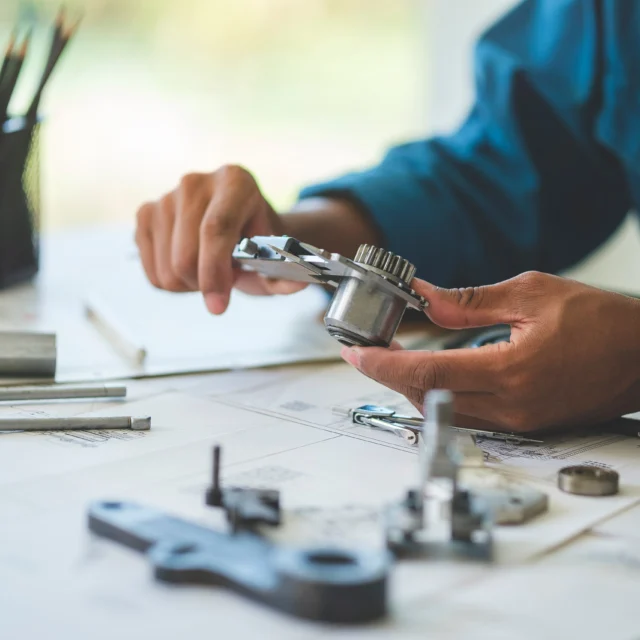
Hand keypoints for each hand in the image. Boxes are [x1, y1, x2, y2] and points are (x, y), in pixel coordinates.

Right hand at [135, 165, 306, 314]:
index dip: (214, 271)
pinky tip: (189, 267)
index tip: (218, 306)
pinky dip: (170, 280)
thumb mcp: (275, 259)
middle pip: (185, 255)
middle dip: (204, 284)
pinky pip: (150, 269)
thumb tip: (298, 285)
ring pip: (166, 268)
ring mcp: (166, 196)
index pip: (216, 229)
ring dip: (189, 284)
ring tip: (208, 271)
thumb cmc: (257, 244)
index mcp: (236, 182)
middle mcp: (196, 182)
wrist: (237, 226)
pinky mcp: (145, 213)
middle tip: (224, 283)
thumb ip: (285, 276)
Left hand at [340, 272, 639, 431]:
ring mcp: (519, 421)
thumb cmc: (603, 321)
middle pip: (426, 396)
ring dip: (411, 385)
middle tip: (368, 349)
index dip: (381, 364)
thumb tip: (425, 300)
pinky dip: (440, 393)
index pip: (425, 374)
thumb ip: (469, 303)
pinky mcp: (526, 424)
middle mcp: (511, 405)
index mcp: (510, 370)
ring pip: (444, 408)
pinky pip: (469, 414)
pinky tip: (433, 372)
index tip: (354, 353)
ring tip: (393, 357)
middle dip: (388, 374)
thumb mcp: (531, 293)